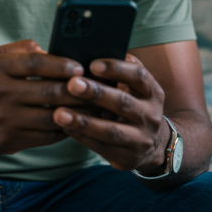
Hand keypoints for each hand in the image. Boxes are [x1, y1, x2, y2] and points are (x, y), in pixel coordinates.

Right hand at [0, 40, 86, 154]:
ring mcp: (5, 120)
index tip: (81, 68)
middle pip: (48, 92)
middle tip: (98, 88)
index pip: (35, 63)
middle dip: (77, 91)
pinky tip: (78, 123)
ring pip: (51, 118)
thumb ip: (23, 49)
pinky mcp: (9, 141)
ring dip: (77, 113)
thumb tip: (53, 51)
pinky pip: (46, 137)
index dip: (61, 65)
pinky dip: (65, 130)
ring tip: (95, 107)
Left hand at [51, 53, 168, 171]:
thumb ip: (117, 73)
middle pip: (123, 102)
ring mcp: (141, 139)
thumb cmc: (132, 105)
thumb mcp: (135, 89)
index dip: (116, 69)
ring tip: (59, 113)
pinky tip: (63, 127)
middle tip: (71, 84)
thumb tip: (85, 53)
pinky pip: (101, 147)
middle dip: (96, 93)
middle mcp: (151, 115)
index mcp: (153, 92)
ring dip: (83, 121)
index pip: (138, 76)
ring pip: (111, 130)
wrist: (153, 145)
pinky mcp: (128, 158)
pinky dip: (81, 136)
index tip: (93, 64)